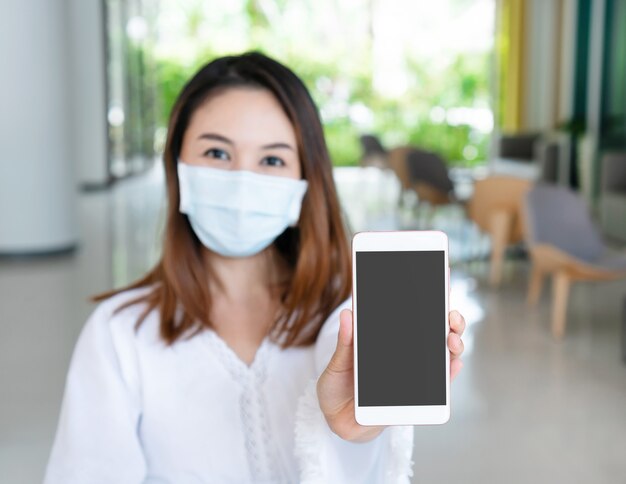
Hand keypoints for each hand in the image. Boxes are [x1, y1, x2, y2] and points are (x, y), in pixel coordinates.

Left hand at [317, 309, 466, 442]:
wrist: (336, 418)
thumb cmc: (337, 384)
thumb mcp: (338, 362)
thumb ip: (345, 342)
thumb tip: (348, 313)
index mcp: (388, 338)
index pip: (414, 313)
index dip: (431, 297)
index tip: (442, 282)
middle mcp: (406, 352)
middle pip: (437, 330)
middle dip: (450, 319)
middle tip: (451, 316)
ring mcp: (414, 372)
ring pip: (443, 354)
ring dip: (453, 344)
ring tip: (451, 339)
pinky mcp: (417, 396)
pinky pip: (440, 385)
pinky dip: (449, 374)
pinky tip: (454, 364)